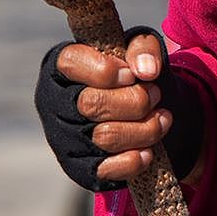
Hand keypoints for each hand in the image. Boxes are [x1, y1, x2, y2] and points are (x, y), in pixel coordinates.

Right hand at [35, 30, 173, 189]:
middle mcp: (55, 103)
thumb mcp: (140, 48)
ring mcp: (64, 139)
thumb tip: (146, 70)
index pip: (71, 63)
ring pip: (104, 137)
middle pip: (92, 104)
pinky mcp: (79, 168)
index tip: (132, 75)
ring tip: (161, 118)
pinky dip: (135, 160)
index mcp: (61, 67)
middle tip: (155, 94)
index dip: (107, 70)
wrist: (144, 113)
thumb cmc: (134, 73)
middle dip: (136, 100)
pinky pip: (106, 169)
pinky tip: (149, 149)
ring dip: (145, 129)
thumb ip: (144, 47)